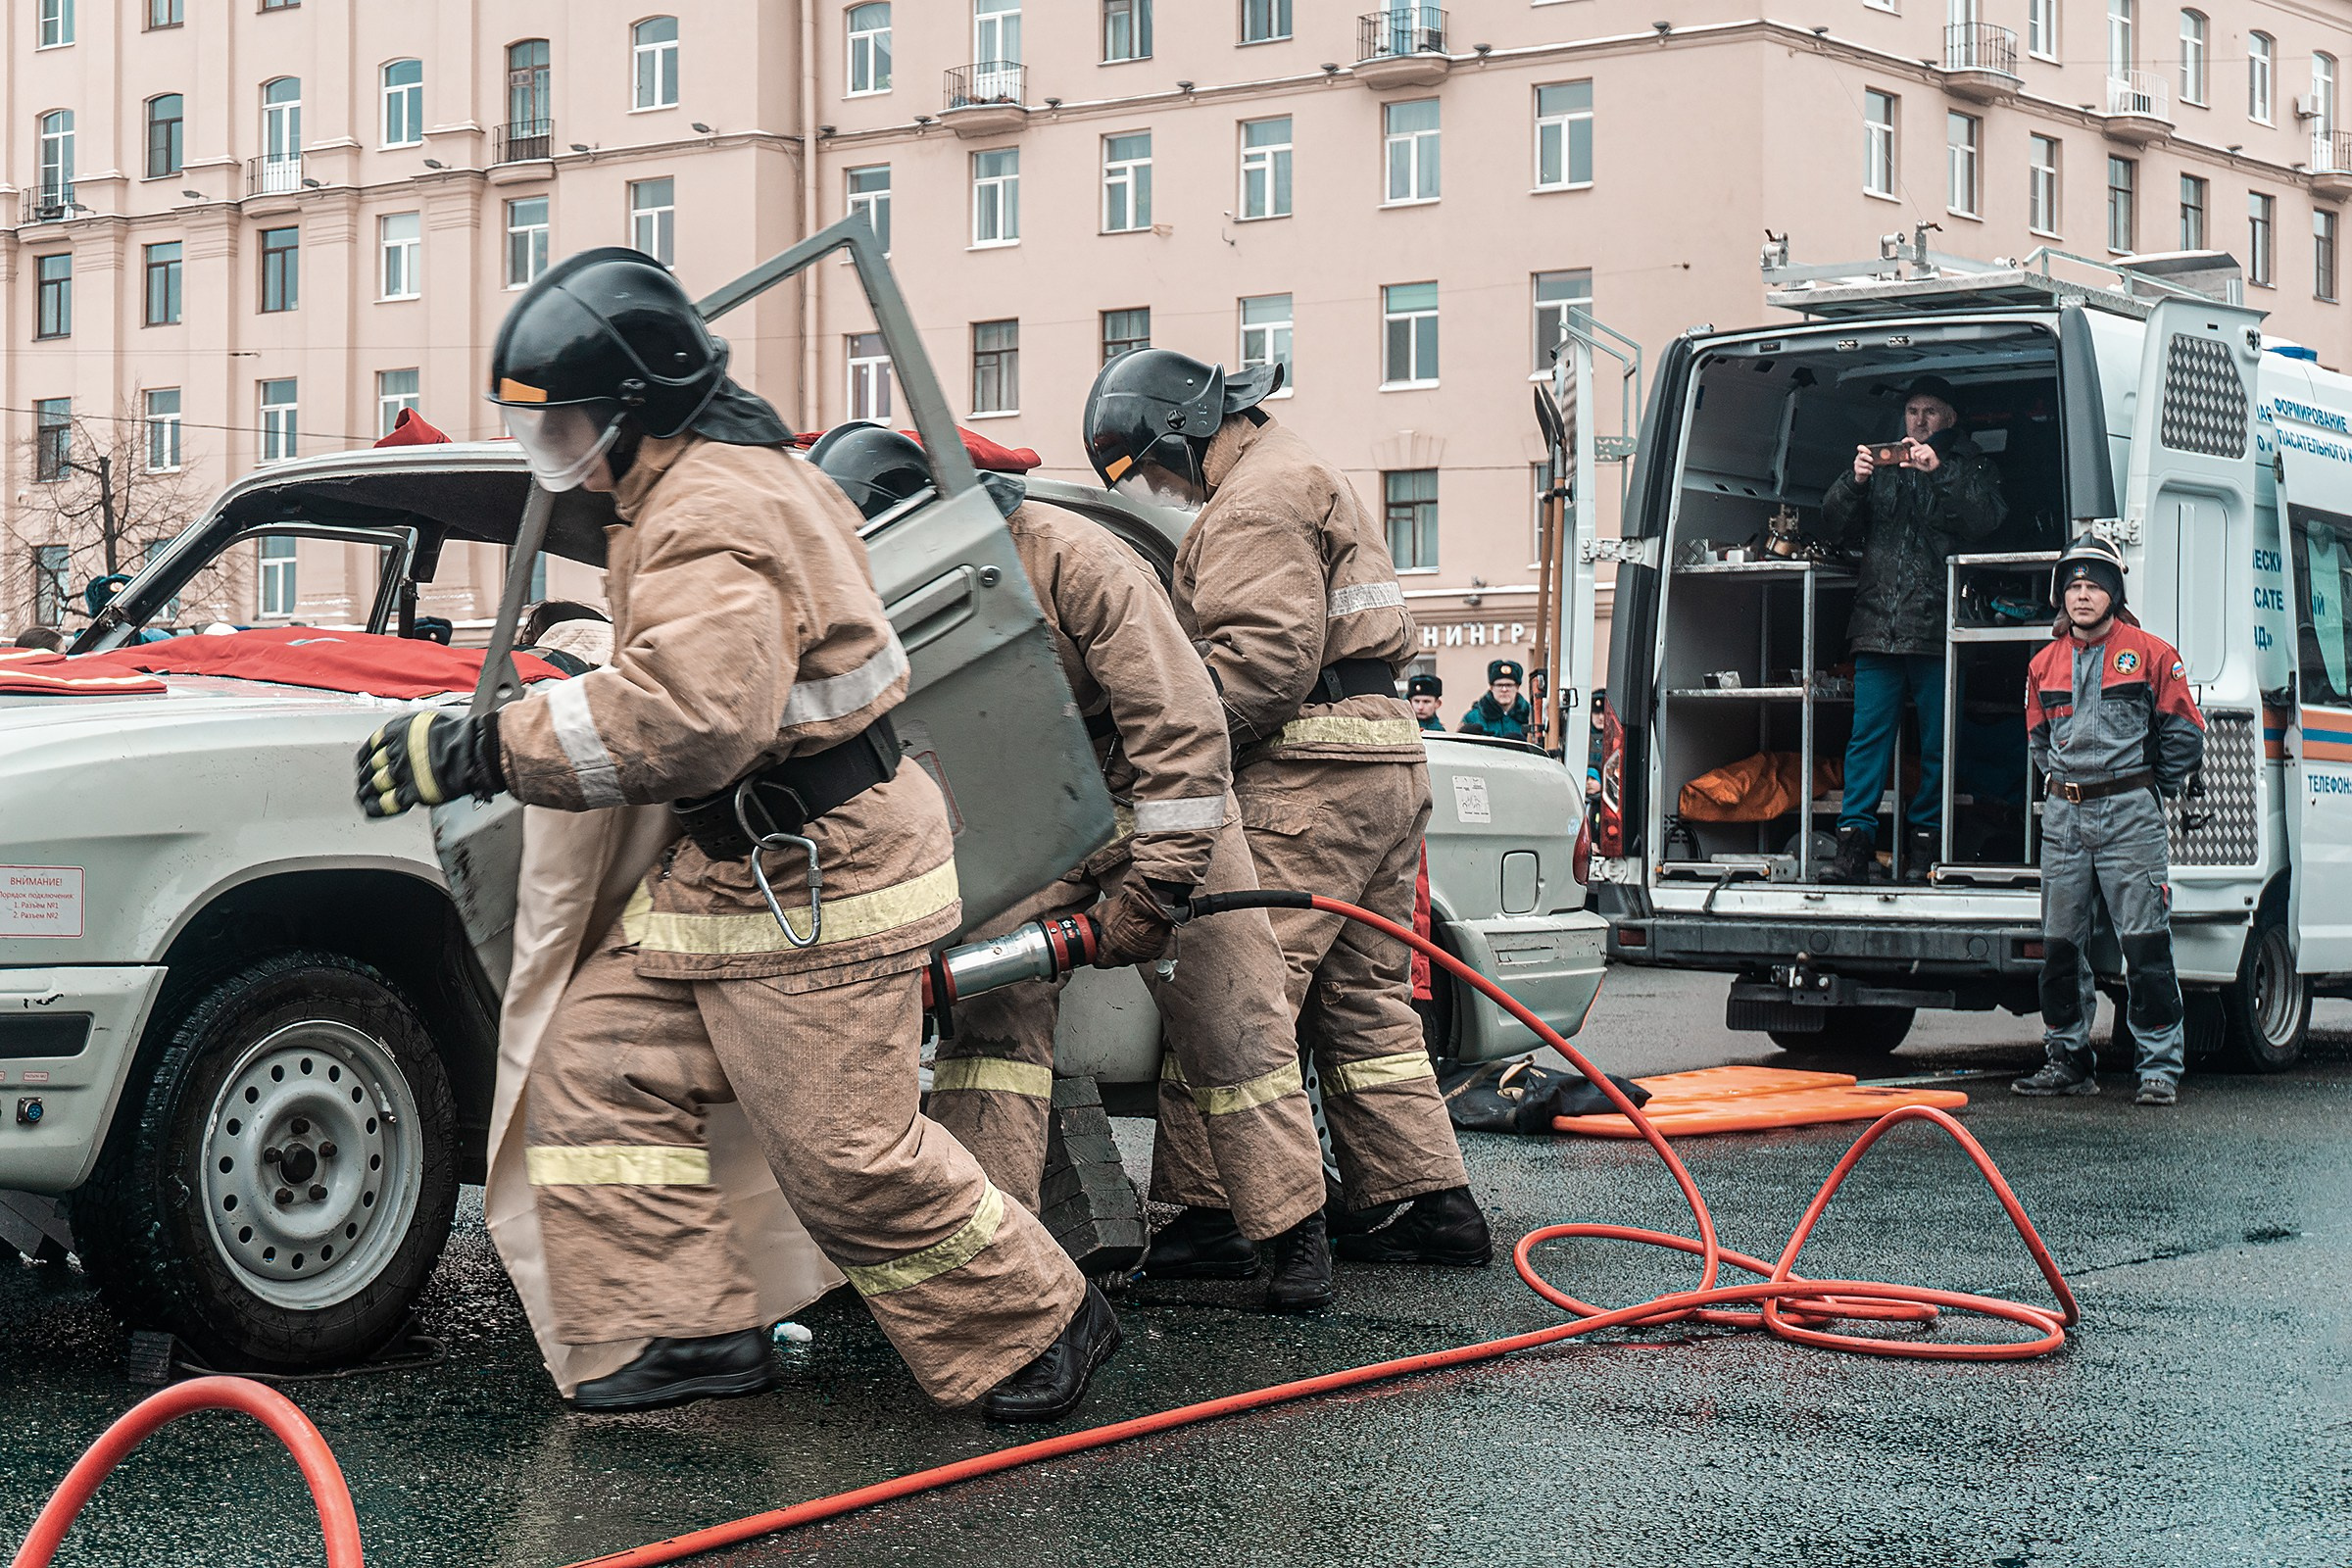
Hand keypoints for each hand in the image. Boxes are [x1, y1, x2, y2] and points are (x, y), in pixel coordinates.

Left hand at [355, 710, 503, 817]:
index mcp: (398, 731)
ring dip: (367, 792)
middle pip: (371, 767)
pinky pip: (387, 803)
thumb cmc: (460, 735)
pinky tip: (370, 810)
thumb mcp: (428, 723)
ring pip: (375, 784)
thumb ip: (413, 734)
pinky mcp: (412, 792)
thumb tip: (410, 740)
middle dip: (365, 776)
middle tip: (363, 782)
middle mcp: (396, 751)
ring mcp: (402, 773)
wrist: (474, 749)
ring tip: (363, 797)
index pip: (371, 746)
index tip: (363, 764)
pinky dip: (376, 808)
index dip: (365, 758)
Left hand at [1091, 878, 1191, 967]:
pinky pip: (1144, 952)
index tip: (1097, 949)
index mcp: (1109, 952)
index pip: (1098, 962)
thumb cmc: (1128, 908)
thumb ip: (1090, 917)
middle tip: (1113, 936)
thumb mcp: (1101, 910)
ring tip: (1128, 932)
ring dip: (1127, 948)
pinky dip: (1141, 946)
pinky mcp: (1154, 952)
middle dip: (1112, 950)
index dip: (1096, 954)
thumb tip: (1086, 919)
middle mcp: (1126, 958)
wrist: (1150, 904)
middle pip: (1114, 960)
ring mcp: (1141, 956)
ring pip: (1130, 957)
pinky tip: (1140, 933)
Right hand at [1852, 445, 1874, 483]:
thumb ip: (1876, 455)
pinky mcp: (1857, 470)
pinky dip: (1869, 471)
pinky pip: (1865, 470)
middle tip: (1872, 460)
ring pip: (1865, 464)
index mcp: (1861, 453)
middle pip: (1862, 456)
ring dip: (1871, 466)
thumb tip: (1887, 454)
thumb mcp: (1871, 459)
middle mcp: (1858, 458)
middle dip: (1869, 458)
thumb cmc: (1869, 464)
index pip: (1860, 448)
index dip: (1864, 449)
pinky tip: (1870, 471)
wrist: (1862, 474)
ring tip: (1872, 467)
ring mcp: (1857, 464)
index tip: (1870, 452)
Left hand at [1905, 438, 1940, 474]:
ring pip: (1917, 454)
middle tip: (1915, 460)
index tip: (1902, 441)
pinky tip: (1926, 462)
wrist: (1933, 467)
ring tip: (1923, 461)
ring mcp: (1927, 449)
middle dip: (1912, 456)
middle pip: (1912, 449)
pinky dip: (1922, 462)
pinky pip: (1922, 457)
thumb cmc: (1925, 463)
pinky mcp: (1931, 453)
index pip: (1912, 440)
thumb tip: (1900, 464)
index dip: (1907, 439)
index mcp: (1918, 447)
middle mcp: (1922, 446)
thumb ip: (1908, 463)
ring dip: (1918, 460)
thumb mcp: (1915, 464)